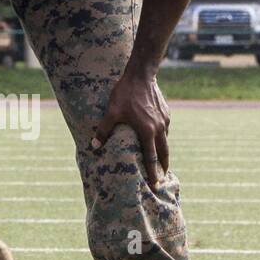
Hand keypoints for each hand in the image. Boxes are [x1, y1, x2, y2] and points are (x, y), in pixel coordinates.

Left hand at [90, 70, 169, 184]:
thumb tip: (93, 147)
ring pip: (165, 140)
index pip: (151, 158)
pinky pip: (165, 128)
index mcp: (147, 132)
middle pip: (164, 152)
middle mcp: (159, 128)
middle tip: (163, 177)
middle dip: (163, 166)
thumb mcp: (111, 113)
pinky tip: (157, 137)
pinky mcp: (166, 112)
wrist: (141, 75)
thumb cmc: (125, 94)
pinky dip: (162, 136)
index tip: (155, 184)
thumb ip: (103, 131)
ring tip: (161, 160)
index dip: (153, 172)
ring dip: (163, 151)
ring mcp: (164, 120)